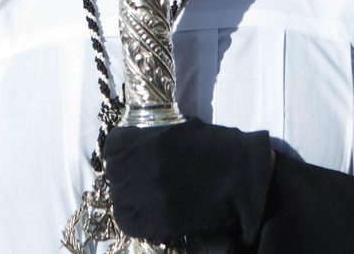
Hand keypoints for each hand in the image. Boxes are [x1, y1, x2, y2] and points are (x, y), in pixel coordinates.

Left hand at [104, 117, 273, 243]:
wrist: (241, 175)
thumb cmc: (214, 148)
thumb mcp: (179, 130)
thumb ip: (151, 138)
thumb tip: (132, 147)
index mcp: (148, 140)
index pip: (112, 149)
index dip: (118, 154)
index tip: (126, 158)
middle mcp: (143, 167)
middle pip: (114, 176)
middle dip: (122, 177)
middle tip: (137, 180)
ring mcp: (151, 195)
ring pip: (119, 201)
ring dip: (127, 199)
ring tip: (142, 197)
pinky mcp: (161, 220)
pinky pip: (130, 223)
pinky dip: (134, 219)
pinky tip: (146, 213)